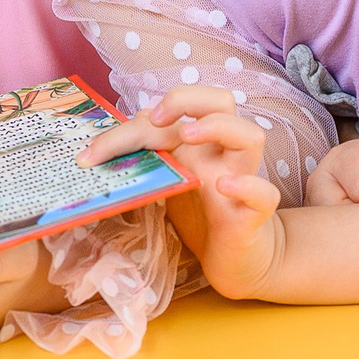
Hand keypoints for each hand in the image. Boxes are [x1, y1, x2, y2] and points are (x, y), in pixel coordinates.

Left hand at [82, 84, 283, 298]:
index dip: (130, 126)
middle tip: (154, 119)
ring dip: (218, 127)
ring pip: (250, 136)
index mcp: (198, 141)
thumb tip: (105, 146)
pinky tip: (223, 187)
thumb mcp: (167, 181)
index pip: (171, 113)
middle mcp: (221, 153)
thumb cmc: (199, 213)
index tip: (93, 153)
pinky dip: (248, 186)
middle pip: (221, 101)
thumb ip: (146, 159)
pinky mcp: (253, 216)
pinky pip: (265, 194)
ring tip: (187, 136)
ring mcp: (241, 180)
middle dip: (186, 99)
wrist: (236, 259)